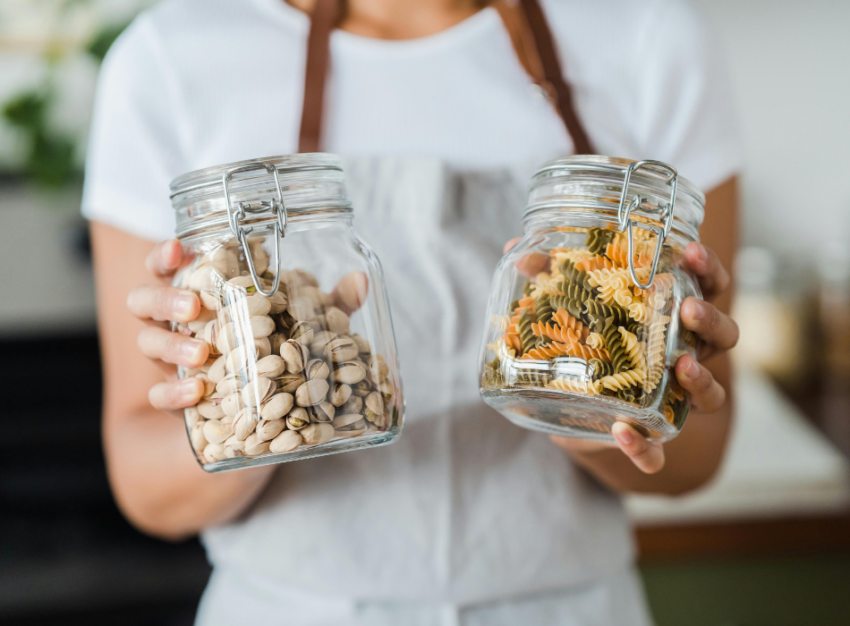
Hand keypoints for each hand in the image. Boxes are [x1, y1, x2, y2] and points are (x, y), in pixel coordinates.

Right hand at [127, 240, 369, 414]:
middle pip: (145, 300)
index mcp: (202, 296)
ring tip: (198, 356)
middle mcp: (179, 325)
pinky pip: (160, 396)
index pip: (169, 266)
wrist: (251, 417)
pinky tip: (194, 395)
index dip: (164, 255)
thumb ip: (329, 306)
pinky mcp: (178, 401)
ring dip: (169, 346)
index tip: (176, 248)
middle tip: (193, 307)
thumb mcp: (303, 327)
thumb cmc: (274, 352)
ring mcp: (173, 363)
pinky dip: (172, 396)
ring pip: (146, 343)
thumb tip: (360, 281)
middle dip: (164, 299)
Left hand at [547, 241, 737, 472]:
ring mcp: (672, 402)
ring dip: (703, 379)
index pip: (707, 287)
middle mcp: (684, 356)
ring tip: (682, 364)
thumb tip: (518, 251)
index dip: (707, 269)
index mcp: (671, 318)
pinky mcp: (647, 440)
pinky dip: (644, 447)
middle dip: (711, 320)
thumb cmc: (581, 347)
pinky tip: (622, 431)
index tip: (692, 251)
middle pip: (724, 337)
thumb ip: (547, 278)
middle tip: (689, 308)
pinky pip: (658, 453)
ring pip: (713, 395)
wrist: (565, 411)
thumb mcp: (566, 310)